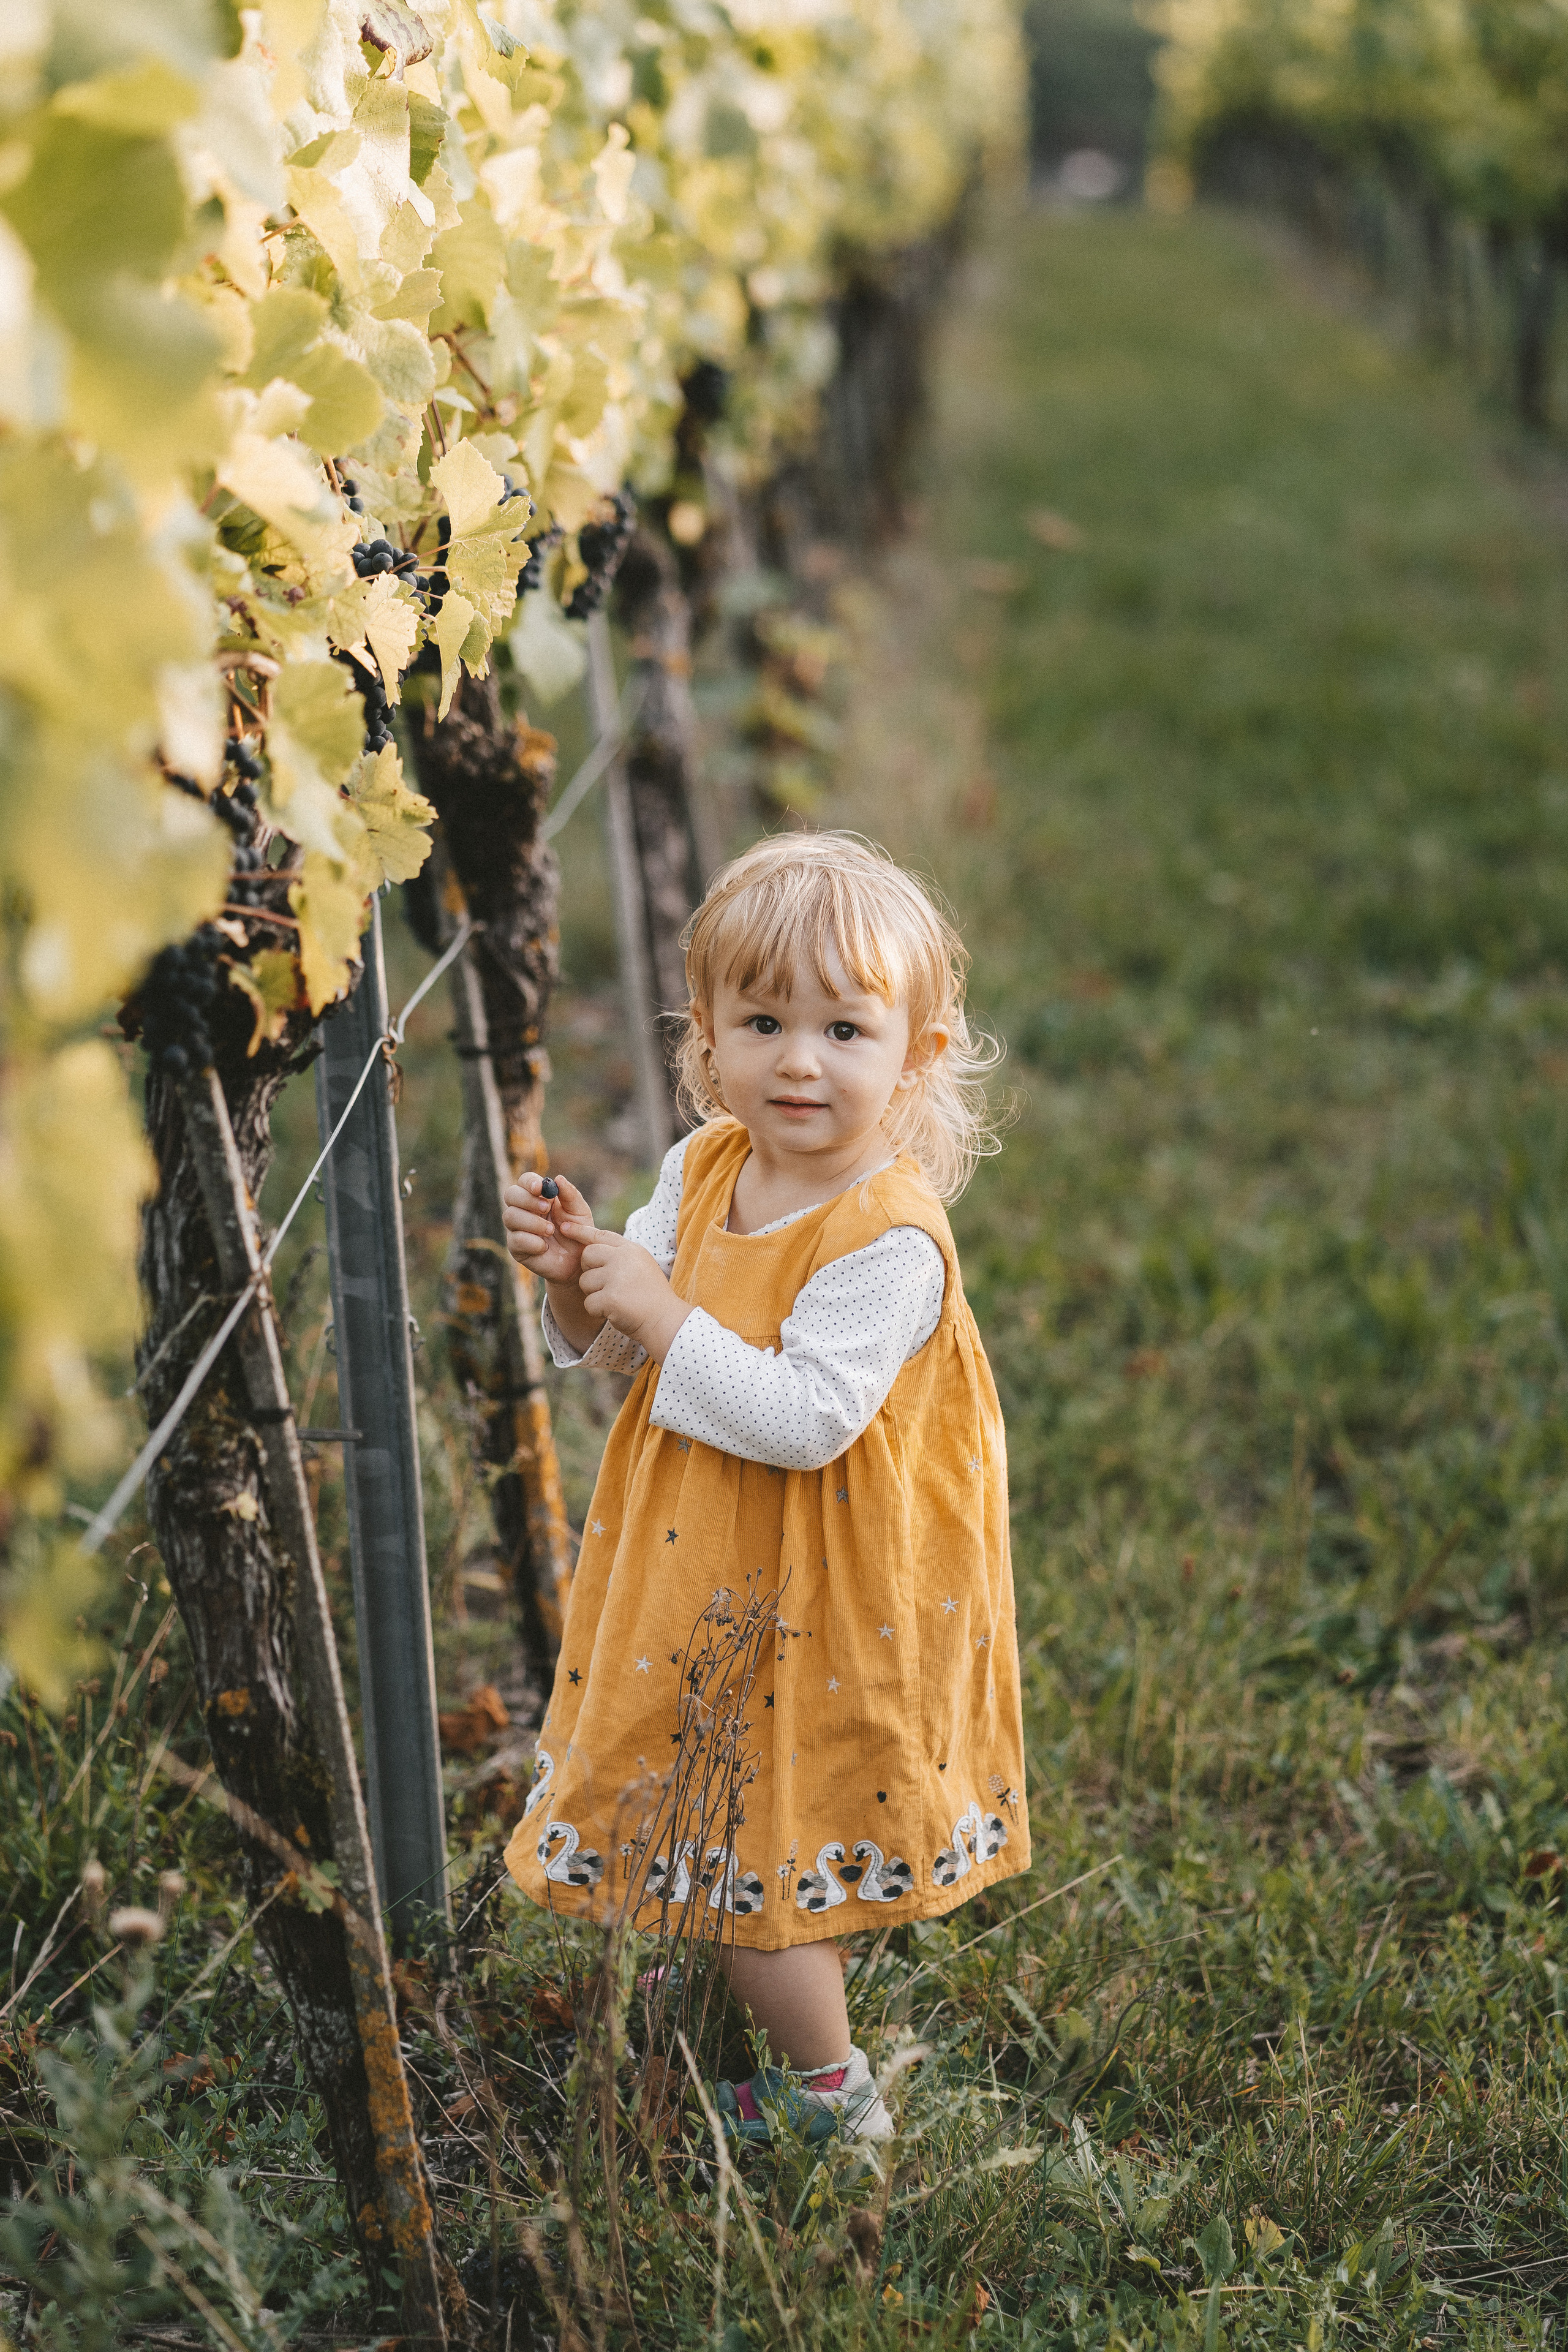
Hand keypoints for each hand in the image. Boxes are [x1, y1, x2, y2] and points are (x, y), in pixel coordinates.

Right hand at [502, 1172, 593, 1284]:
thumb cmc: (578, 1232)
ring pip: (510, 1216)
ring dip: (532, 1222)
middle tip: (546, 1209)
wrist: (578, 1262)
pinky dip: (532, 1242)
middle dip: (527, 1200)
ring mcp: (518, 1228)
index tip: (539, 1188)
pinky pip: (515, 1240)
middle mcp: (524, 1210)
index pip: (525, 1181)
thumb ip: (570, 1195)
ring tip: (551, 1231)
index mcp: (539, 1196)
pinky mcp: (516, 1248)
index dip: (529, 1182)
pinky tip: (545, 1247)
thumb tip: (558, 1178)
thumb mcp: (579, 1212)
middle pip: (510, 1195)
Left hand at [579, 1231, 690, 1360]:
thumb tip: (590, 1249)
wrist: (664, 1320)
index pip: (600, 1235)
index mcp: (631, 1250)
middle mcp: (623, 1259)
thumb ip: (620, 1255)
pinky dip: (597, 1311)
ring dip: (594, 1294)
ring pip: (584, 1282)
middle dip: (590, 1271)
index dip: (581, 1231)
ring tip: (615, 1300)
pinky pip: (588, 1303)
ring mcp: (616, 1277)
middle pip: (586, 1256)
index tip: (565, 1227)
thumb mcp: (641, 1265)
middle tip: (607, 1285)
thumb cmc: (650, 1295)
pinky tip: (614, 1312)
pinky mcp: (610, 1298)